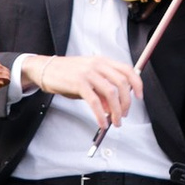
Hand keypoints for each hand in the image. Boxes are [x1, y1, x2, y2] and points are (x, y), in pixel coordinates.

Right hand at [20, 50, 141, 132]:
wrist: (45, 69)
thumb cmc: (67, 74)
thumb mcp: (88, 79)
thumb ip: (101, 91)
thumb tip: (112, 108)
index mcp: (103, 61)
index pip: (127, 70)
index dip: (137, 84)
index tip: (139, 97)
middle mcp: (98, 64)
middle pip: (122, 83)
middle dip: (126, 102)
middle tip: (124, 115)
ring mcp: (88, 73)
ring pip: (111, 93)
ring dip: (116, 111)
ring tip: (114, 122)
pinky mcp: (78, 83)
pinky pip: (95, 102)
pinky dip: (100, 115)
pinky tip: (102, 123)